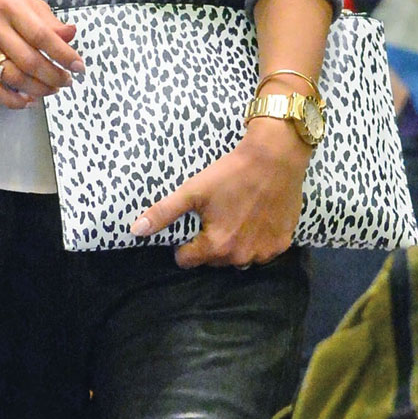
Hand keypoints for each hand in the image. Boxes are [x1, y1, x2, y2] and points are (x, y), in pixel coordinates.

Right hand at [0, 0, 83, 109]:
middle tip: (67, 81)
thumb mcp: (28, 3)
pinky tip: (28, 101)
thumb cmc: (2, 4)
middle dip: (53, 76)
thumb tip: (72, 34)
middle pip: (29, 61)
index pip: (41, 35)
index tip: (79, 66)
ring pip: (12, 77)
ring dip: (37, 89)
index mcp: (12, 8)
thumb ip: (50, 21)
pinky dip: (11, 101)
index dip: (63, 54)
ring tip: (53, 89)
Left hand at [131, 118, 308, 267]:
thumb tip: (135, 231)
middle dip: (209, 244)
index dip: (184, 244)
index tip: (191, 225)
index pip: (187, 260)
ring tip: (234, 218)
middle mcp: (240, 257)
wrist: (275, 158)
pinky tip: (255, 220)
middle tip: (214, 216)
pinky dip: (256, 242)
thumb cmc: (231, 173)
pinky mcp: (281, 244)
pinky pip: (262, 252)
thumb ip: (163, 213)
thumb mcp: (193, 191)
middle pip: (213, 260)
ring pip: (239, 259)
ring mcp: (263, 253)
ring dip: (233, 246)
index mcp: (216, 246)